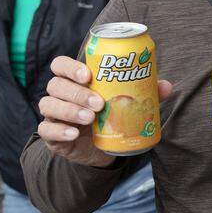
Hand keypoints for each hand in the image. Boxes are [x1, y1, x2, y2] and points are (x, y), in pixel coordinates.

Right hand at [37, 56, 172, 166]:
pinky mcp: (51, 135)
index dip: (70, 67)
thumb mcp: (129, 104)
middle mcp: (60, 94)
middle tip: (99, 103)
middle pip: (56, 84)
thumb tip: (166, 85)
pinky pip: (45, 129)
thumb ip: (145, 93)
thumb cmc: (113, 116)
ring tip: (90, 118)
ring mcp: (54, 114)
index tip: (88, 75)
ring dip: (69, 110)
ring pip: (48, 104)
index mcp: (75, 81)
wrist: (103, 147)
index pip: (61, 65)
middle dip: (77, 93)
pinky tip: (74, 133)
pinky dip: (59, 130)